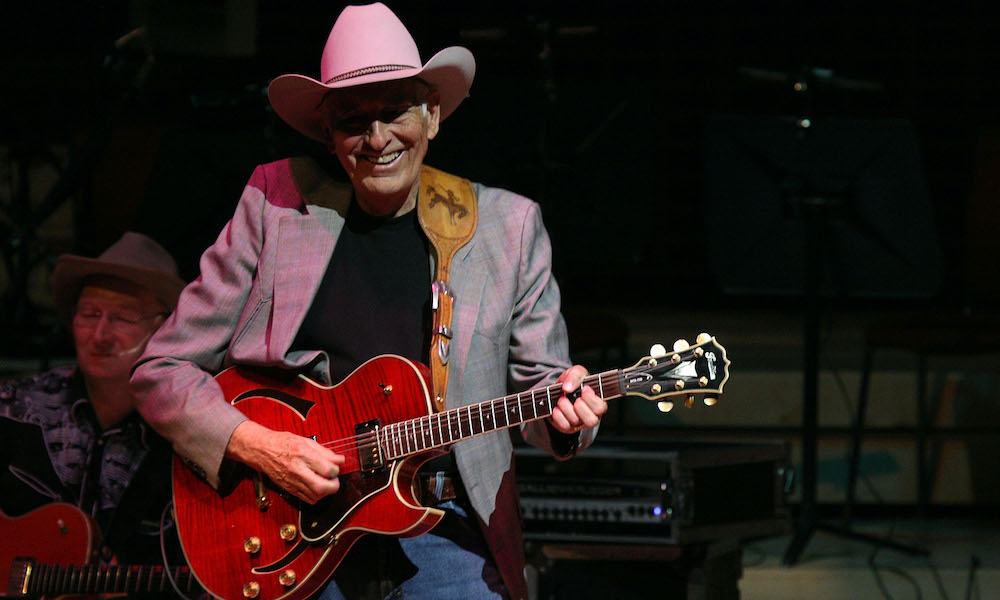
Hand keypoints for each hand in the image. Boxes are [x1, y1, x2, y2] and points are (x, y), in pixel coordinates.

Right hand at [226, 420, 345, 503]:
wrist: (262, 450)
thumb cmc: (283, 443)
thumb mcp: (306, 441)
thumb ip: (324, 452)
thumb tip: (339, 460)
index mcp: (303, 455)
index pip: (328, 469)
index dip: (336, 469)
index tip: (336, 466)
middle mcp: (297, 470)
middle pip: (322, 487)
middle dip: (334, 485)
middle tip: (334, 478)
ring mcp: (292, 482)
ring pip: (316, 496)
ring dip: (325, 491)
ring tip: (325, 481)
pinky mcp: (289, 489)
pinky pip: (307, 499)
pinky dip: (316, 495)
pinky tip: (316, 486)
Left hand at [547, 365, 606, 434]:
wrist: (558, 390)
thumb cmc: (573, 382)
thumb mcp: (576, 372)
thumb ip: (575, 376)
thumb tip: (568, 388)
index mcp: (598, 402)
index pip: (600, 407)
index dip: (592, 400)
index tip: (584, 389)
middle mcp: (591, 415)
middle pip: (591, 421)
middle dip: (581, 409)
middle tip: (575, 399)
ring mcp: (579, 422)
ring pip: (576, 422)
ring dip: (567, 409)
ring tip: (562, 399)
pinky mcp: (567, 427)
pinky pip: (564, 426)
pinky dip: (559, 416)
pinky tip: (556, 408)